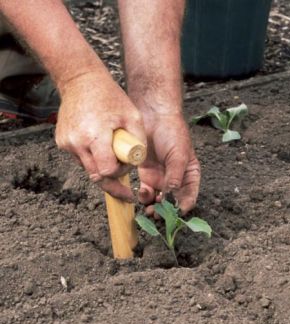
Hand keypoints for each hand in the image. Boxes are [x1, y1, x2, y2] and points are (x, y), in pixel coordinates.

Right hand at [55, 70, 146, 199]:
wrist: (80, 81)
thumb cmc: (109, 97)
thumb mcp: (134, 117)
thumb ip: (139, 142)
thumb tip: (137, 163)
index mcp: (95, 136)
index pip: (107, 171)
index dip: (120, 174)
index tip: (128, 172)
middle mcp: (76, 142)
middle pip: (97, 175)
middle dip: (112, 179)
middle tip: (125, 187)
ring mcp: (66, 143)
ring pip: (88, 169)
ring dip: (102, 167)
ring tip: (112, 153)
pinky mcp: (62, 142)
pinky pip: (80, 159)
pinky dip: (92, 157)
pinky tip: (100, 145)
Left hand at [137, 110, 200, 214]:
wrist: (152, 116)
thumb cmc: (172, 132)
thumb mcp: (179, 154)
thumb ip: (176, 175)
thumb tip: (172, 193)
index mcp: (190, 175)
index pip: (190, 196)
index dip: (183, 206)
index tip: (176, 212)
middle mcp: (177, 180)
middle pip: (173, 202)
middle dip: (166, 211)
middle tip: (159, 215)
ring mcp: (161, 178)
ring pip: (158, 200)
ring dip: (154, 207)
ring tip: (150, 209)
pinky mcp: (146, 175)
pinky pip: (146, 192)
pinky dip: (144, 197)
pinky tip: (142, 194)